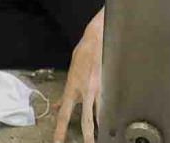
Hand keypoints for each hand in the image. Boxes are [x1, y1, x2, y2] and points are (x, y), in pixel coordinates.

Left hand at [54, 15, 102, 142]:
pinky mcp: (109, 84)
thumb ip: (66, 92)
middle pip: (86, 120)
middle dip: (86, 136)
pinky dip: (108, 114)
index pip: (65, 114)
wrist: (96, 37)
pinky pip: (108, 104)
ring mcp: (98, 89)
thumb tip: (60, 105)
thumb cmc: (83, 52)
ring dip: (100, 129)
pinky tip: (111, 123)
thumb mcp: (71, 71)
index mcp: (71, 87)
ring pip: (100, 115)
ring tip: (99, 140)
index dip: (61, 130)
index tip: (58, 141)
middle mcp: (84, 91)